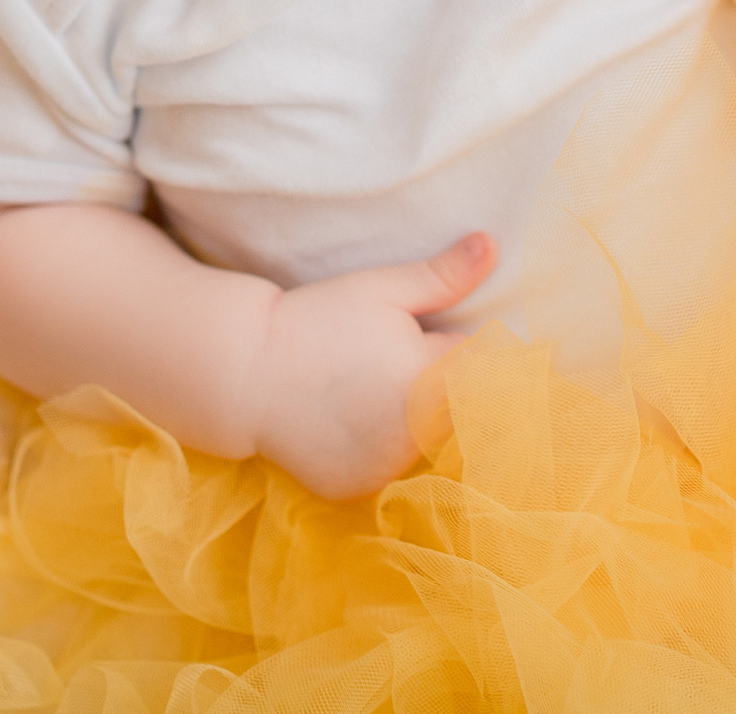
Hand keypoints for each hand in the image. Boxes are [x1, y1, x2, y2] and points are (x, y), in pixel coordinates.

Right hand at [242, 231, 495, 498]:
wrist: (243, 372)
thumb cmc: (316, 320)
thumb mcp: (380, 289)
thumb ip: (443, 275)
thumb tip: (492, 245)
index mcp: (426, 380)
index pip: (486, 372)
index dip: (471, 351)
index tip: (445, 337)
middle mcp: (412, 435)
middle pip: (457, 411)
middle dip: (442, 386)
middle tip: (393, 359)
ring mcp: (384, 468)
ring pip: (425, 443)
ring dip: (414, 421)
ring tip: (367, 387)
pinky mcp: (358, 489)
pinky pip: (387, 468)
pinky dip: (379, 449)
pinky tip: (348, 421)